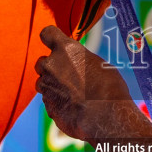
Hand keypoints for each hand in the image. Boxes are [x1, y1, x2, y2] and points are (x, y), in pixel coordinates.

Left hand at [34, 25, 135, 142]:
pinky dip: (58, 103)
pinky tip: (74, 108)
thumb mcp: (99, 65)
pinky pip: (49, 101)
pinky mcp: (47, 105)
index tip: (54, 43)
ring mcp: (46, 87)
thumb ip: (81, 62)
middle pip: (42, 62)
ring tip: (74, 95)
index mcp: (66, 50)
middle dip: (51, 68)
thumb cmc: (109, 89)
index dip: (51, 38)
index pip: (47, 33)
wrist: (105, 118)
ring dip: (53, 86)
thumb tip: (78, 67)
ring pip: (43, 83)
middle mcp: (51, 65)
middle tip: (69, 76)